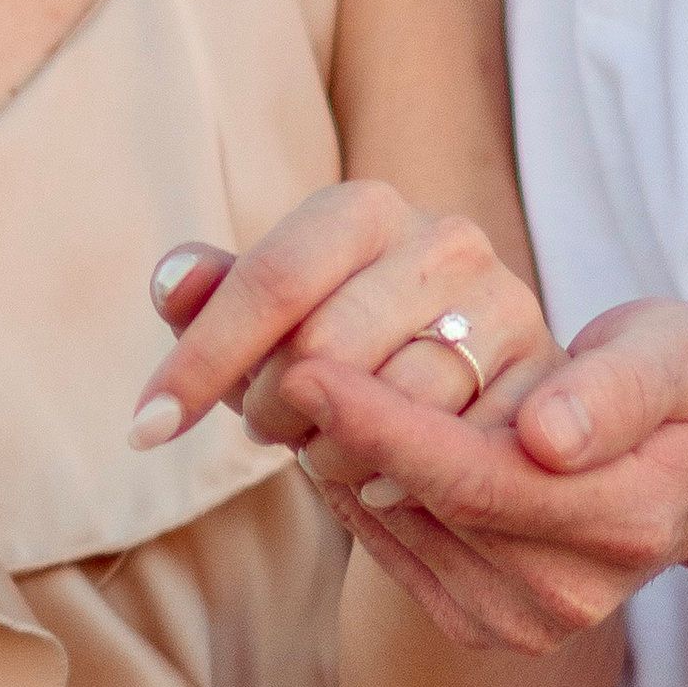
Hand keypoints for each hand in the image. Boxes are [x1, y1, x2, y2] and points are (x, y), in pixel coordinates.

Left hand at [132, 184, 563, 482]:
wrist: (468, 382)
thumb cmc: (344, 341)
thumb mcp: (273, 318)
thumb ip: (215, 296)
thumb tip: (172, 280)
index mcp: (367, 206)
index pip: (271, 281)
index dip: (201, 359)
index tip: (145, 427)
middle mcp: (446, 239)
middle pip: (323, 351)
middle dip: (271, 412)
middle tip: (270, 431)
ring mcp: (506, 305)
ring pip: (389, 409)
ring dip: (331, 454)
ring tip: (324, 451)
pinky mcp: (542, 379)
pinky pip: (454, 454)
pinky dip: (396, 480)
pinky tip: (378, 480)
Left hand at [282, 298, 687, 652]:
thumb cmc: (684, 389)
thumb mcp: (676, 357)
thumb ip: (617, 390)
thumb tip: (546, 434)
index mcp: (620, 519)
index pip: (476, 475)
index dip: (385, 424)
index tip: (306, 366)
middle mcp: (567, 590)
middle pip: (424, 504)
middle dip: (338, 433)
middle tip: (258, 359)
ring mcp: (525, 621)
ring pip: (400, 528)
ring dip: (332, 460)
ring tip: (274, 385)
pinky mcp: (487, 624)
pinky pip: (399, 553)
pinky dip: (353, 491)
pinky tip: (321, 434)